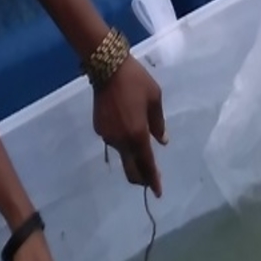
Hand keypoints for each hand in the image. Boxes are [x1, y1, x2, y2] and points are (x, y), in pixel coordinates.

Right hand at [91, 56, 165, 195]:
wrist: (107, 67)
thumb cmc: (136, 81)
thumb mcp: (155, 99)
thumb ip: (158, 123)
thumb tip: (162, 141)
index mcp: (137, 134)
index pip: (147, 164)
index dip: (153, 179)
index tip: (158, 192)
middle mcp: (121, 140)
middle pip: (131, 169)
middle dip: (141, 178)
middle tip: (150, 181)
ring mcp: (107, 135)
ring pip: (122, 154)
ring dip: (132, 155)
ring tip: (140, 145)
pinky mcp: (99, 128)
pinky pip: (113, 140)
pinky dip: (122, 141)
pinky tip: (126, 127)